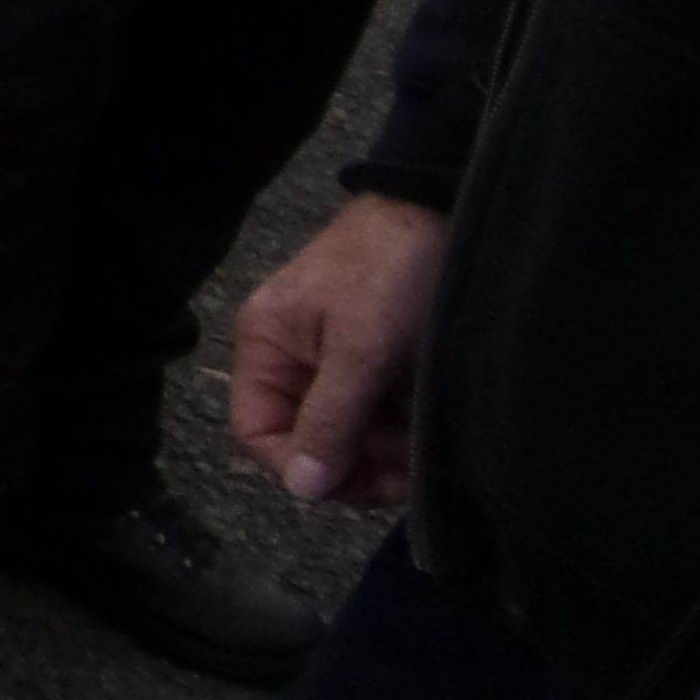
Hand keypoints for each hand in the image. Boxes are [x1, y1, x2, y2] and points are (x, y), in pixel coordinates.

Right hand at [233, 194, 445, 506]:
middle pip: (307, 440)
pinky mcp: (376, 363)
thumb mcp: (360, 351)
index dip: (301, 466)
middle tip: (405, 466)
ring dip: (385, 450)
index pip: (259, 432)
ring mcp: (335, 362)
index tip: (357, 480)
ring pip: (348, 434)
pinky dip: (401, 429)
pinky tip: (427, 423)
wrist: (440, 211)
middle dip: (354, 462)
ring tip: (425, 439)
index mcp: (266, 346)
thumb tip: (303, 489)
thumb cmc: (390, 273)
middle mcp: (292, 358)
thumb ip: (328, 420)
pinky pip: (376, 416)